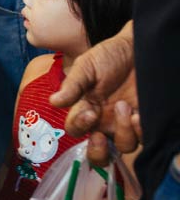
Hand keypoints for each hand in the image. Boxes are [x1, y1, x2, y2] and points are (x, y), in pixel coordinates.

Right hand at [50, 22, 139, 164]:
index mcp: (86, 108)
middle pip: (98, 153)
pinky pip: (144, 139)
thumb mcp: (87, 66)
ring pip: (123, 147)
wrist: (140, 47)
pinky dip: (140, 131)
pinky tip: (138, 114)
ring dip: (122, 132)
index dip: (79, 126)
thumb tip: (54, 102)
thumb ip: (72, 85)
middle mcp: (105, 120)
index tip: (88, 112)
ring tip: (125, 107)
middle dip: (97, 153)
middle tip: (99, 139)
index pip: (75, 129)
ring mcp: (126, 123)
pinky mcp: (146, 122)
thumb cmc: (110, 55)